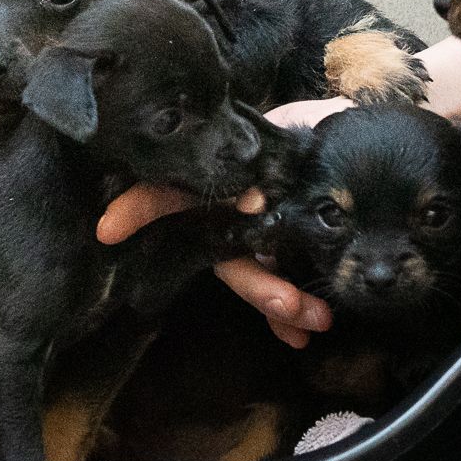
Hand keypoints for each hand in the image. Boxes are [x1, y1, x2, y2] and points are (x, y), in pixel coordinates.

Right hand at [97, 91, 347, 347]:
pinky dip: (284, 316)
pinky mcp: (275, 257)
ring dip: (277, 301)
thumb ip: (287, 136)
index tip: (110, 228)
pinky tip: (300, 335)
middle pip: (221, 249)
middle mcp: (226, 209)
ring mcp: (248, 236)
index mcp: (221, 174)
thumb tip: (269, 171)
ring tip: (316, 318)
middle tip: (286, 302)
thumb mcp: (302, 125)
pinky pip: (271, 292)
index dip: (138, 206)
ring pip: (247, 274)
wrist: (350, 145)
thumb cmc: (318, 129)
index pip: (169, 189)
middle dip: (253, 282)